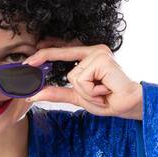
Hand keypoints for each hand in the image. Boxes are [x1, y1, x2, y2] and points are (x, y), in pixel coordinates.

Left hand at [26, 44, 142, 119]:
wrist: (128, 105)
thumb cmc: (107, 100)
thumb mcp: (77, 97)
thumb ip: (57, 93)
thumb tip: (33, 95)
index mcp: (88, 56)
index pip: (63, 51)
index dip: (45, 53)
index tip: (28, 60)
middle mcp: (93, 51)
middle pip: (62, 55)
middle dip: (47, 58)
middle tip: (30, 65)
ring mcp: (98, 53)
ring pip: (72, 76)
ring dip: (84, 91)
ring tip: (100, 92)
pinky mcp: (102, 59)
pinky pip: (81, 79)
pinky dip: (90, 91)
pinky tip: (104, 90)